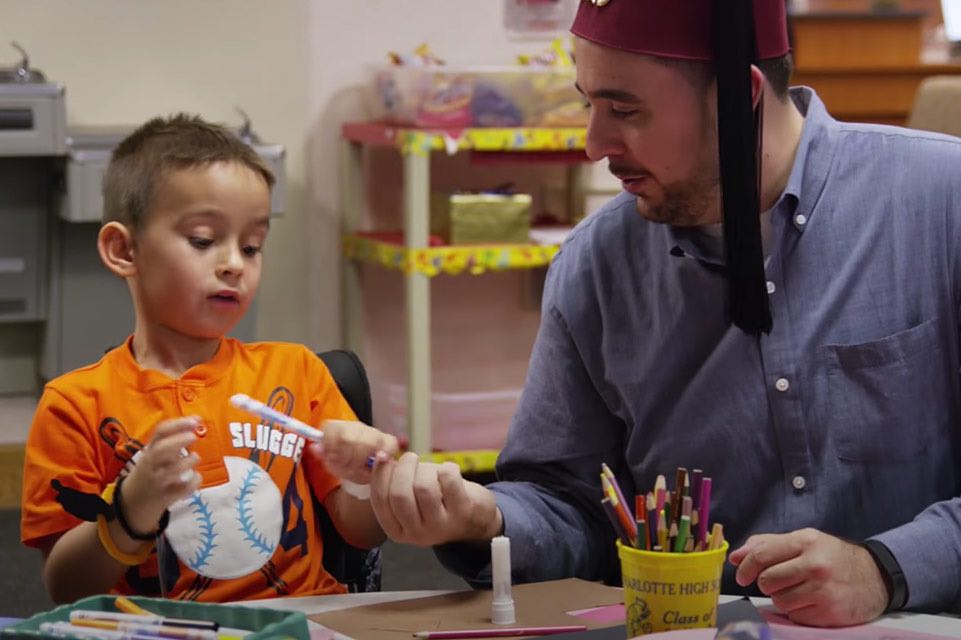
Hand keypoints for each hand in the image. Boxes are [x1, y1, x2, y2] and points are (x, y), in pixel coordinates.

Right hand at [120, 416, 201, 534]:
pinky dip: (193, 482)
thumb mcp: (153, 455)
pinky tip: (196, 477)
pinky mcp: (166, 497)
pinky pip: (183, 489)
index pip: (160, 432)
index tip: (195, 420)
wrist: (133, 504)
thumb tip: (196, 422)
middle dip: (178, 441)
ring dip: (187, 462)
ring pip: (172, 471)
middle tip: (194, 436)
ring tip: (195, 457)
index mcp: (149, 451)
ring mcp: (158, 482)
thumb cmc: (150, 472)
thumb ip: (171, 441)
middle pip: (161, 450)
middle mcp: (151, 465)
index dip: (178, 425)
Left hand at [315, 419, 398, 483]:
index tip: (331, 458)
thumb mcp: (330, 461)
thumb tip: (314, 447)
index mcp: (338, 427)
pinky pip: (390, 443)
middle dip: (344, 458)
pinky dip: (384, 453)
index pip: (331, 428)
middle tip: (345, 469)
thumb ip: (322, 454)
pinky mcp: (388, 440)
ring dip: (361, 461)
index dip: (329, 444)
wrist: (364, 469)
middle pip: (348, 438)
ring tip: (357, 471)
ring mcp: (373, 432)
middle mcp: (356, 426)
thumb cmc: (345, 463)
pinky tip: (378, 461)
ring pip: (368, 442)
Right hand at [369, 452, 501, 546]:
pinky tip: (450, 472)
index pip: (380, 501)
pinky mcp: (463, 512)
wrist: (475, 519)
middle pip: (400, 495)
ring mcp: (441, 525)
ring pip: (424, 487)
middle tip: (410, 457)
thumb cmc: (436, 502)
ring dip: (427, 469)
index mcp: (397, 530)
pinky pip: (448, 478)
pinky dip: (448, 467)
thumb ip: (392, 481)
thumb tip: (380, 456)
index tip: (383, 456)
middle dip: (403, 468)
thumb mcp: (411, 498)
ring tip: (432, 469)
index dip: (379, 474)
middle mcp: (416, 534)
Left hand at [728, 528, 888, 626]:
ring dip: (782, 598)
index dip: (746, 567)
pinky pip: (795, 616)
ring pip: (779, 601)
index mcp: (806, 542)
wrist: (875, 577)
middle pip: (767, 581)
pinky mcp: (829, 612)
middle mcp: (815, 565)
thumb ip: (768, 545)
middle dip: (766, 584)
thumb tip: (736, 556)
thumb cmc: (831, 557)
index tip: (741, 576)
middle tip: (776, 582)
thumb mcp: (803, 541)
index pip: (762, 555)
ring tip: (797, 590)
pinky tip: (810, 601)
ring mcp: (823, 590)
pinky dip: (797, 611)